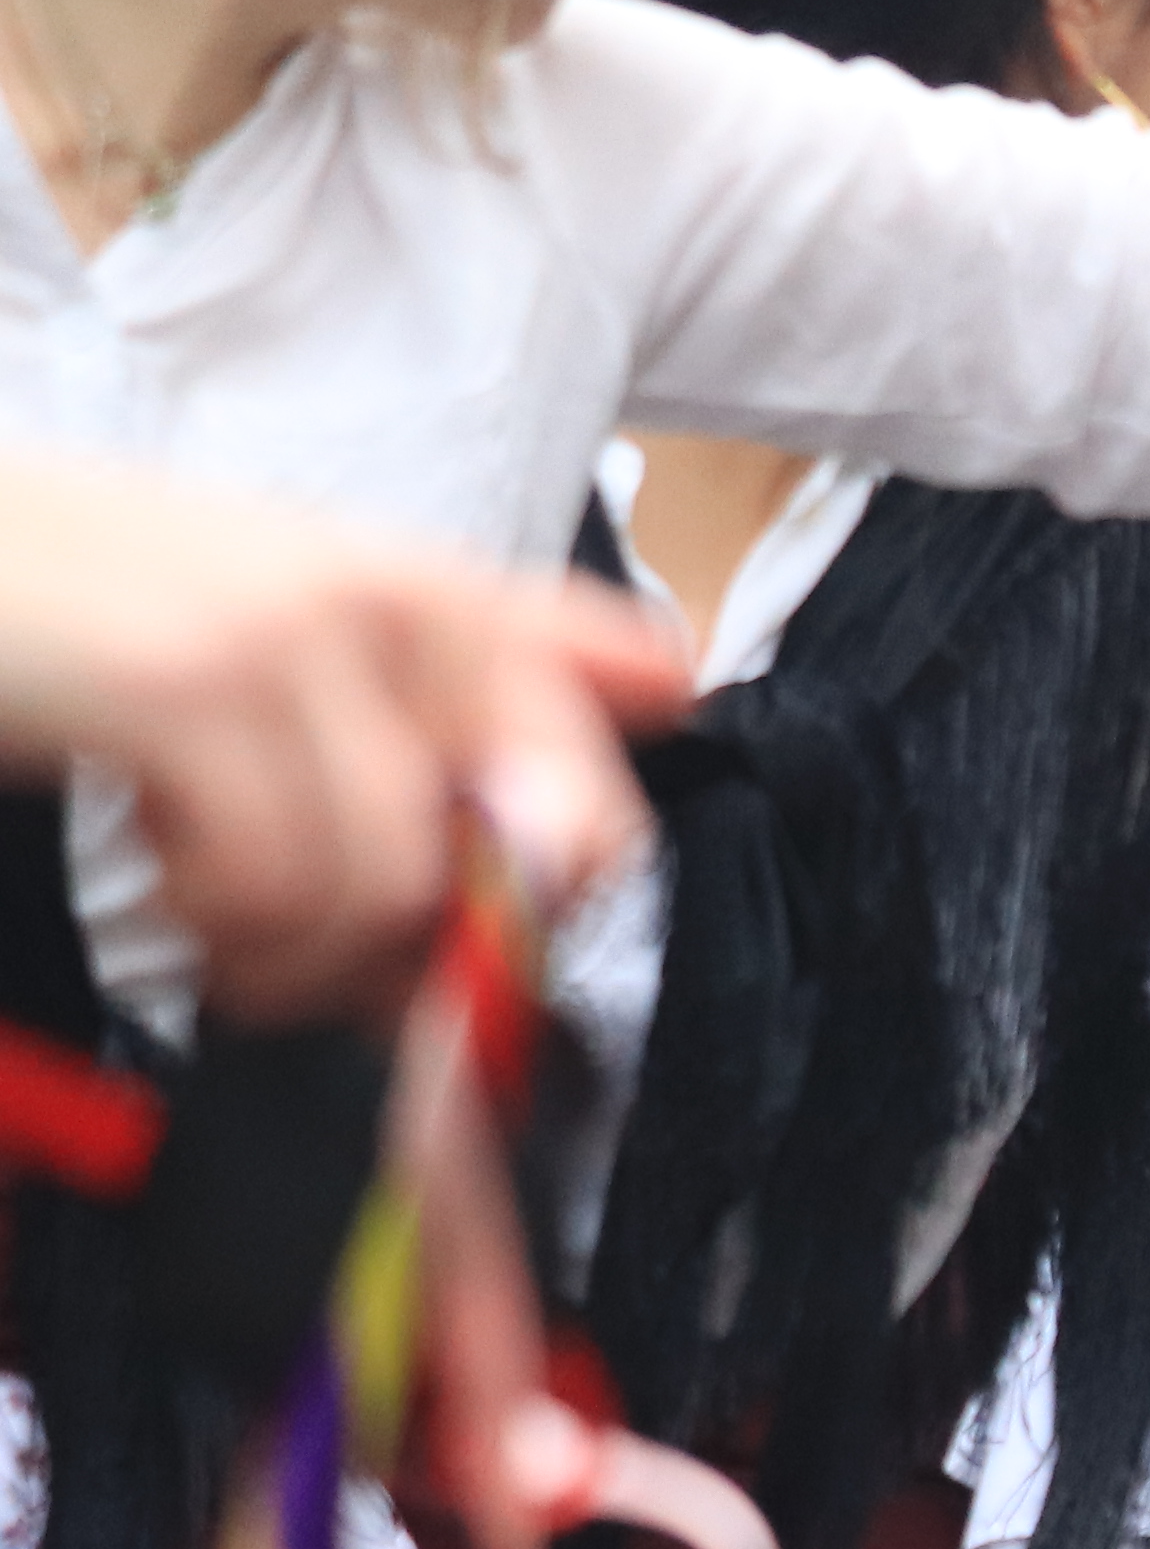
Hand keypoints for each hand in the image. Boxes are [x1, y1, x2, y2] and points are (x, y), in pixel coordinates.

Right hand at [0, 456, 686, 1021]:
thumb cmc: (88, 614)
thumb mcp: (293, 641)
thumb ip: (462, 689)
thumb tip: (662, 688)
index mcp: (432, 589)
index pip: (600, 764)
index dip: (554, 893)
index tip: (458, 939)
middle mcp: (389, 592)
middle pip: (532, 851)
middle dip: (430, 948)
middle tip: (319, 958)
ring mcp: (291, 631)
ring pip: (396, 887)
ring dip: (298, 952)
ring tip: (215, 921)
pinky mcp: (184, 686)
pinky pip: (279, 880)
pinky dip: (218, 927)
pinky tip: (161, 886)